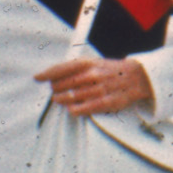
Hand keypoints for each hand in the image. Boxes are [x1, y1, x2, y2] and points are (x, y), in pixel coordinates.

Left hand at [39, 52, 155, 119]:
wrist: (135, 77)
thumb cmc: (110, 70)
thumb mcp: (93, 62)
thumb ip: (73, 67)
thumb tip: (50, 75)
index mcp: (87, 62)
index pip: (60, 68)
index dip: (46, 74)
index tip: (37, 78)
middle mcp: (91, 75)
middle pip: (61, 85)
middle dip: (55, 89)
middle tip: (55, 91)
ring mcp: (98, 89)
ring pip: (69, 98)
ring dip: (61, 100)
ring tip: (60, 99)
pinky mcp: (104, 102)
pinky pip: (80, 109)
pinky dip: (72, 110)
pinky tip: (71, 108)